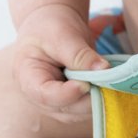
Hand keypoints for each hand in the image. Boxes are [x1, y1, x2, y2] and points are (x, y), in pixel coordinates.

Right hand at [13, 4, 108, 120]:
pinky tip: (109, 84)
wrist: (52, 25)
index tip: (86, 84)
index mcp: (27, 78)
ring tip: (109, 80)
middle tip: (107, 81)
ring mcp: (56, 103)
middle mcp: (39, 97)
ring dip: (97, 100)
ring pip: (79, 113)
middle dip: (88, 98)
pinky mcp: (72, 102)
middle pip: (65, 109)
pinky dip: (100, 99)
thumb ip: (80, 54)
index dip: (67, 94)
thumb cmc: (50, 27)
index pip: (45, 95)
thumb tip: (104, 70)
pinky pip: (87, 108)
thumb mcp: (62, 34)